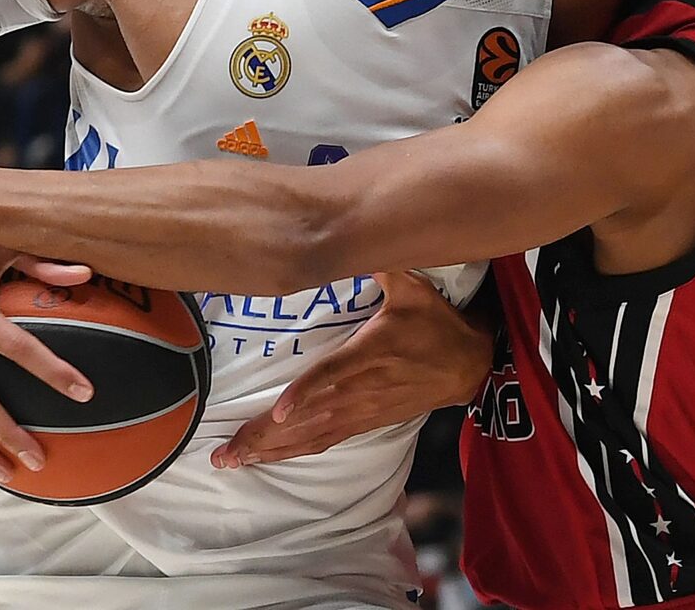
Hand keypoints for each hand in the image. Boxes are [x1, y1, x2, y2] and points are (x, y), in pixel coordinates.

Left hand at [210, 272, 492, 467]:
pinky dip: (293, 451)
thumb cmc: (436, 324)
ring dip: (271, 451)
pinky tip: (265, 459)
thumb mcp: (415, 288)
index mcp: (372, 353)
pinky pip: (324, 440)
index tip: (279, 412)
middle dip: (266, 435)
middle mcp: (363, 388)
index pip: (333, 375)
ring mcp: (362, 410)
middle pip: (309, 417)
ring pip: (312, 435)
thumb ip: (382, 265)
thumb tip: (352, 234)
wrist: (468, 365)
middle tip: (226, 451)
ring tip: (232, 460)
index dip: (306, 393)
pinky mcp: (365, 421)